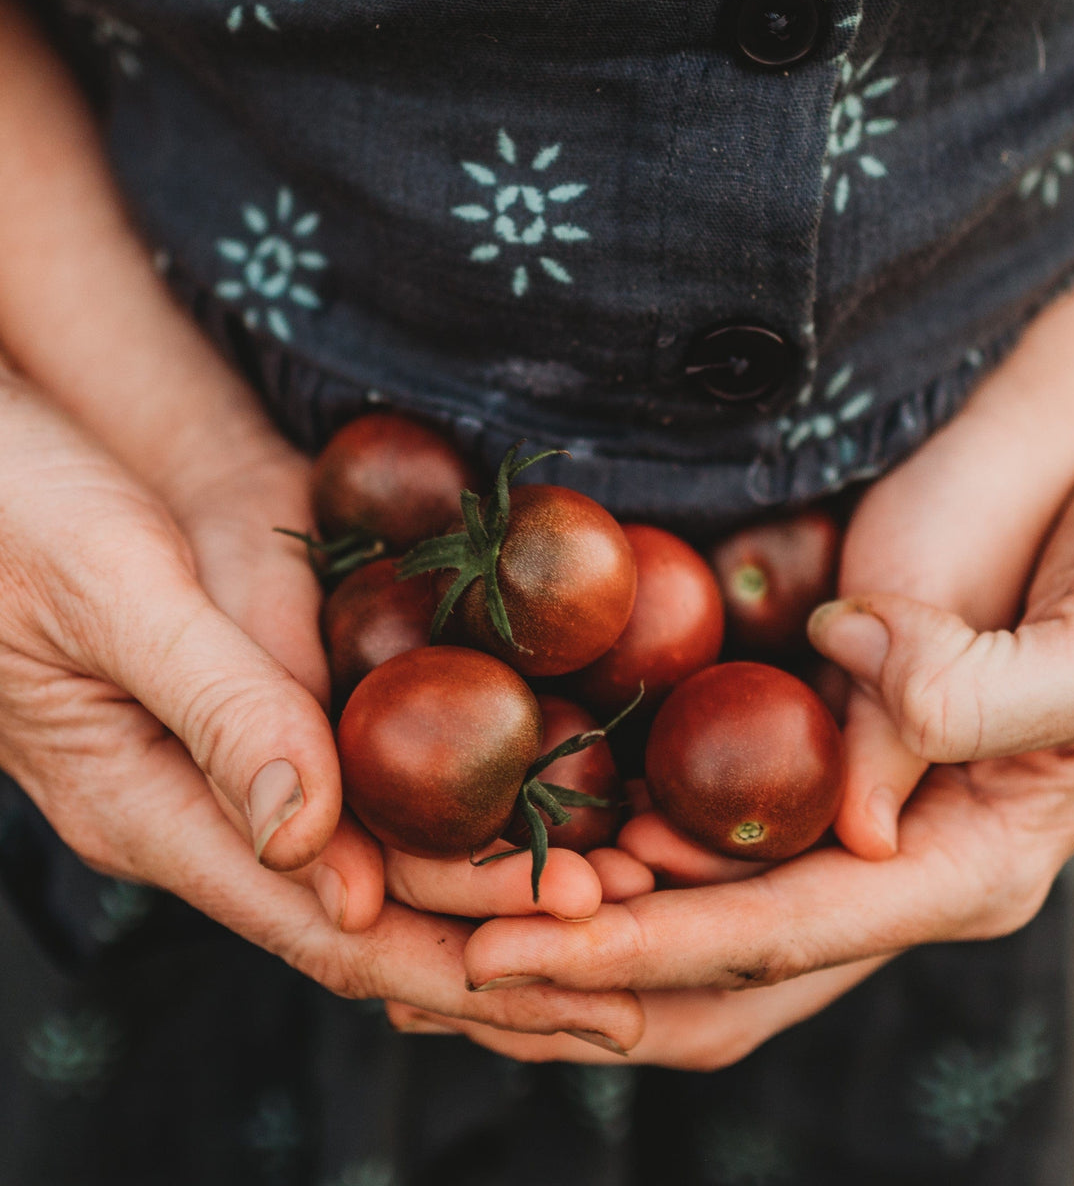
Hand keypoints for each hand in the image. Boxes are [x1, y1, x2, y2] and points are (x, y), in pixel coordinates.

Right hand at [0, 373, 642, 1049]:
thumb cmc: (22, 511)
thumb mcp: (114, 591)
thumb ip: (218, 707)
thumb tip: (320, 842)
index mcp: (149, 808)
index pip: (328, 917)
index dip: (461, 940)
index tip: (585, 934)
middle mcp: (199, 816)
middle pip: (369, 916)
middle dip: (502, 938)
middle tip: (636, 938)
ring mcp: (227, 781)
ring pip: (376, 871)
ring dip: (493, 891)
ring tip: (616, 894)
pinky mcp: (256, 732)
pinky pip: (365, 810)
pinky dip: (453, 830)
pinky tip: (528, 823)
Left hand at [446, 353, 1073, 1057]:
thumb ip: (990, 705)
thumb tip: (858, 800)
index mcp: (965, 863)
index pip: (775, 939)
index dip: (635, 955)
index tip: (502, 956)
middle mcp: (893, 858)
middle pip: (713, 966)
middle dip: (577, 977)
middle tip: (435, 966)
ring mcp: (845, 801)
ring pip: (689, 907)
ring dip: (570, 924)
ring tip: (440, 923)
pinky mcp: (812, 735)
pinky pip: (694, 818)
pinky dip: (603, 840)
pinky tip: (522, 825)